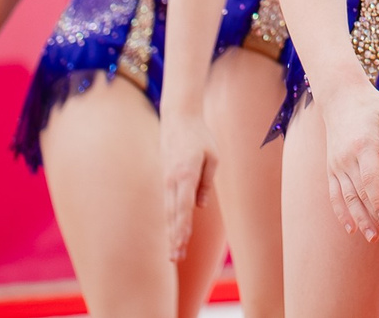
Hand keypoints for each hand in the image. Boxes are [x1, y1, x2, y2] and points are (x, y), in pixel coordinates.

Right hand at [160, 108, 218, 260]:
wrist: (178, 119)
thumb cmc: (200, 136)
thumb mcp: (212, 156)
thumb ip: (207, 182)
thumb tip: (200, 206)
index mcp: (186, 173)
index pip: (184, 205)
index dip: (183, 226)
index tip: (182, 243)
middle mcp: (172, 180)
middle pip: (174, 214)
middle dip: (175, 237)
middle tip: (175, 258)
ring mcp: (166, 180)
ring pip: (169, 211)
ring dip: (171, 233)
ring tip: (173, 254)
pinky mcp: (165, 180)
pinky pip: (168, 204)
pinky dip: (170, 221)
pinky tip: (172, 234)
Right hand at [320, 81, 378, 240]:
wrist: (340, 98)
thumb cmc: (372, 106)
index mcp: (363, 146)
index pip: (370, 180)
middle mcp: (346, 159)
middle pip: (360, 195)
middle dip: (375, 217)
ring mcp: (336, 165)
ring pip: (347, 199)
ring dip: (360, 220)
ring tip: (373, 239)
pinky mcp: (331, 169)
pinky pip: (335, 195)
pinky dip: (341, 213)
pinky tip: (352, 229)